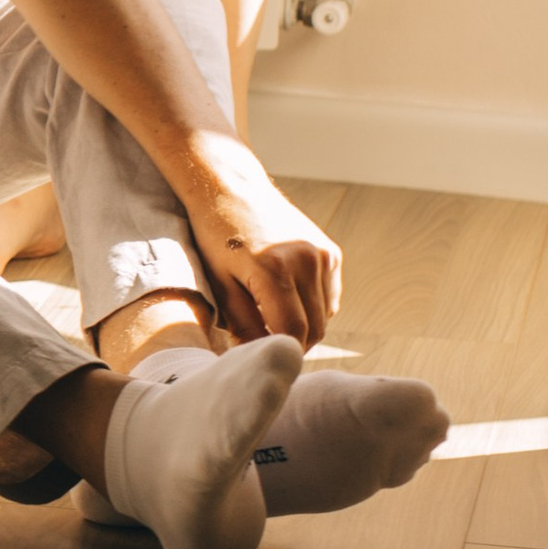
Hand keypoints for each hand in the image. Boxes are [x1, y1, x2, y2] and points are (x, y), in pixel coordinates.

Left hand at [176, 136, 342, 345]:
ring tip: (272, 318)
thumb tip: (258, 356)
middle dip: (292, 344)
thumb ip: (242, 323)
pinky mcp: (331, 252)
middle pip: (314, 328)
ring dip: (304, 326)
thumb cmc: (216, 238)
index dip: (278, 351)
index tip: (261, 357)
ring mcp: (323, 255)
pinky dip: (313, 307)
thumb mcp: (220, 283)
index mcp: (274, 270)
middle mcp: (306, 261)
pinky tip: (288, 298)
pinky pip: (329, 297)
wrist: (232, 191)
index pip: (292, 333)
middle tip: (266, 344)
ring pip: (325, 315)